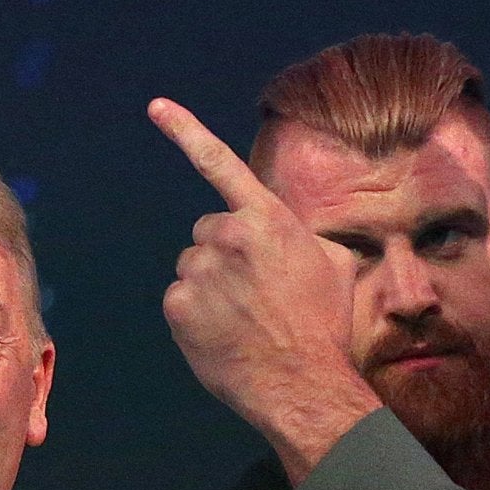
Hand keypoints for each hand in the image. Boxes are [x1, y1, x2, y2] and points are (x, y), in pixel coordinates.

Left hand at [149, 98, 380, 480]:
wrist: (303, 382)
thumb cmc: (324, 326)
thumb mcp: (333, 265)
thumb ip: (302, 236)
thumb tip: (294, 235)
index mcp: (267, 218)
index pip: (219, 163)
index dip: (185, 130)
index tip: (156, 107)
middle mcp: (227, 235)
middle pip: (208, 232)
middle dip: (225, 253)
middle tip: (256, 291)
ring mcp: (199, 270)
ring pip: (194, 268)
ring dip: (212, 285)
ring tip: (245, 317)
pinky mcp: (178, 304)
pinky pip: (181, 299)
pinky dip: (196, 315)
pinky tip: (225, 334)